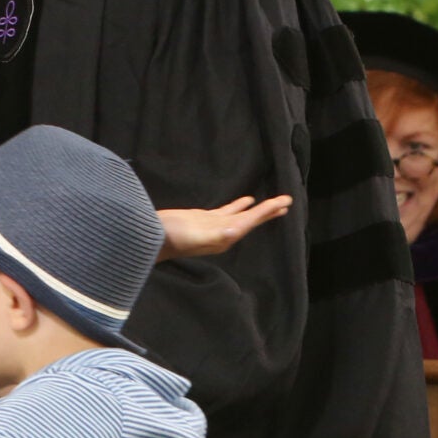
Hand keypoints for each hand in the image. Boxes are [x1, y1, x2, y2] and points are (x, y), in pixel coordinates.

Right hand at [157, 195, 292, 260]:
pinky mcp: (205, 219)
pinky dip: (240, 206)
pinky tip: (247, 200)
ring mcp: (214, 226)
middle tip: (287, 201)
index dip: (267, 211)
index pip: (251, 221)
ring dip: (259, 209)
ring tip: (275, 204)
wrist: (150, 236)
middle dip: (269, 211)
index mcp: (224, 237)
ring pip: (243, 215)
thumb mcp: (194, 236)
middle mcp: (223, 234)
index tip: (284, 202)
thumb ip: (215, 235)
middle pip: (251, 220)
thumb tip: (235, 230)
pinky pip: (229, 211)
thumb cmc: (170, 237)